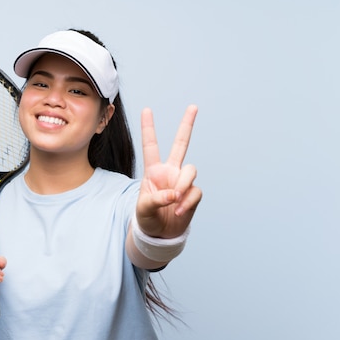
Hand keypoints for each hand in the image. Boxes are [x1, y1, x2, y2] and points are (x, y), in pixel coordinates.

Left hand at [136, 105, 201, 237]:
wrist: (161, 234)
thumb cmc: (147, 218)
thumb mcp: (144, 209)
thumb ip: (156, 199)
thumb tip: (175, 194)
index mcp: (153, 171)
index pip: (150, 146)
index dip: (148, 128)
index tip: (147, 109)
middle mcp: (170, 171)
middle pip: (181, 144)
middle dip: (187, 125)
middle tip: (193, 106)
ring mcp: (183, 181)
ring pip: (191, 170)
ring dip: (183, 185)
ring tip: (174, 202)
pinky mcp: (193, 193)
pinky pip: (195, 192)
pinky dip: (187, 202)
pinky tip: (178, 211)